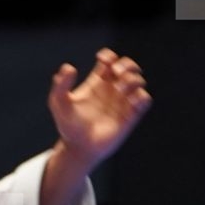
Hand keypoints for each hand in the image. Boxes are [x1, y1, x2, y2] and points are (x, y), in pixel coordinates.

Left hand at [47, 48, 151, 166]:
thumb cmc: (68, 126)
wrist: (79, 149)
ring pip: (138, 81)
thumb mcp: (58, 104)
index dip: (109, 56)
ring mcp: (123, 102)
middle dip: (126, 64)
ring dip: (132, 80)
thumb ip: (60, 85)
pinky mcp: (132, 115)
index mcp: (97, 82)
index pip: (109, 61)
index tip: (103, 60)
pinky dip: (141, 96)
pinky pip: (145, 100)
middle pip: (128, 67)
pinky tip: (130, 101)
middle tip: (117, 72)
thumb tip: (69, 67)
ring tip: (120, 89)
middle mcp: (112, 90)